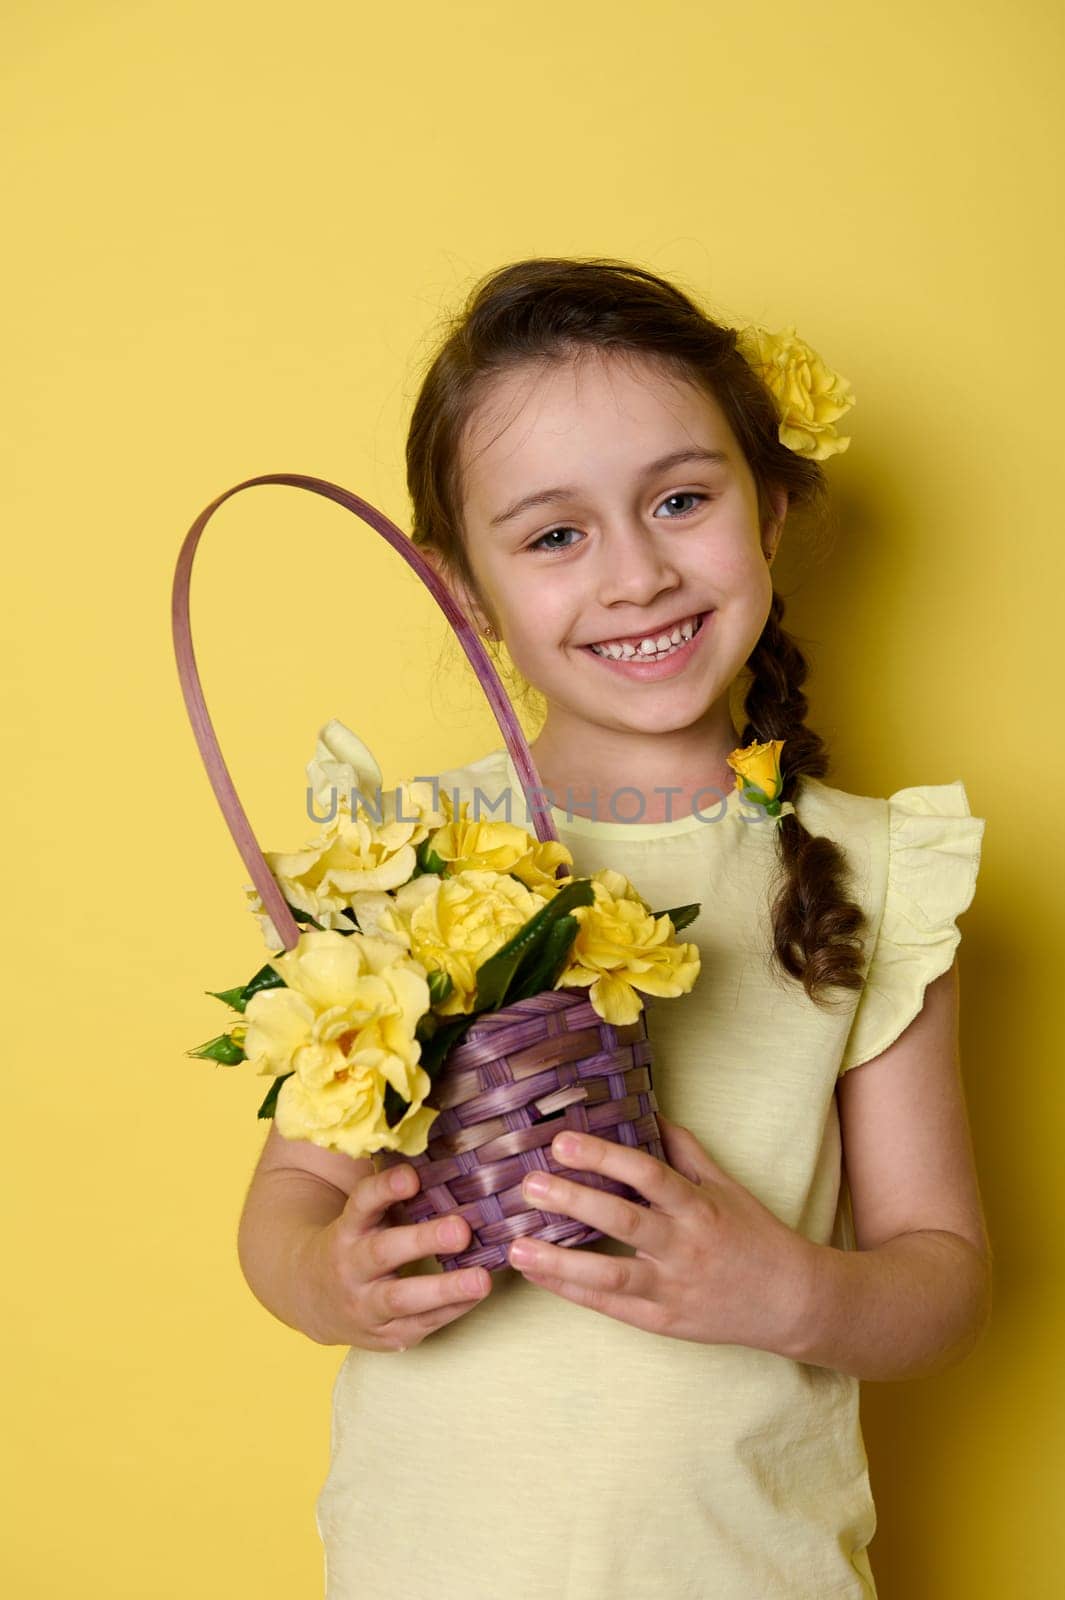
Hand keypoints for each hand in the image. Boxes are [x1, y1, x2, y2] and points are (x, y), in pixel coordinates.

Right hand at [297, 1163, 491, 1349]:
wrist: (312, 1298)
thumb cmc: (355, 1242)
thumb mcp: (362, 1216)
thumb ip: (393, 1193)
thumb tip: (446, 1156)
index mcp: (347, 1228)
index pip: (362, 1203)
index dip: (385, 1188)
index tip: (412, 1175)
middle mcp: (351, 1266)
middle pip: (383, 1253)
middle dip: (423, 1241)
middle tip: (461, 1229)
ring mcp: (364, 1304)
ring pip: (401, 1298)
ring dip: (444, 1289)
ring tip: (482, 1280)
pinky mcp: (384, 1335)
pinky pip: (419, 1324)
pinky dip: (452, 1310)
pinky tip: (476, 1296)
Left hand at [507, 1113, 813, 1352]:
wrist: (792, 1302)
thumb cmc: (756, 1236)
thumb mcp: (726, 1187)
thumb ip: (686, 1151)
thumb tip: (650, 1112)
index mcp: (699, 1208)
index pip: (648, 1175)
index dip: (605, 1156)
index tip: (563, 1141)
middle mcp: (684, 1248)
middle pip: (624, 1221)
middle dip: (574, 1201)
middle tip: (530, 1184)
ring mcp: (673, 1288)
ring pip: (610, 1275)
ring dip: (560, 1260)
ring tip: (517, 1245)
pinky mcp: (663, 1321)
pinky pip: (611, 1306)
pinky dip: (571, 1291)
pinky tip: (538, 1274)